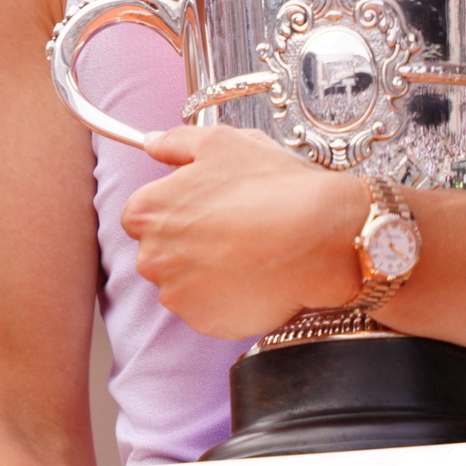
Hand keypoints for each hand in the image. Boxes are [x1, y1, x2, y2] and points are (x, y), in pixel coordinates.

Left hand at [120, 124, 364, 338]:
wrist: (322, 238)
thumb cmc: (273, 187)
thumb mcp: (222, 143)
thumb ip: (176, 142)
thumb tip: (152, 143)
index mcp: (147, 212)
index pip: (143, 215)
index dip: (177, 208)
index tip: (205, 208)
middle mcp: (151, 258)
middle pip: (160, 251)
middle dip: (188, 242)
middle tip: (233, 229)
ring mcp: (178, 295)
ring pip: (183, 283)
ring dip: (206, 272)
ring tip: (247, 253)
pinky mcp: (205, 323)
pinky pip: (208, 310)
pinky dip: (226, 299)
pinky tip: (254, 278)